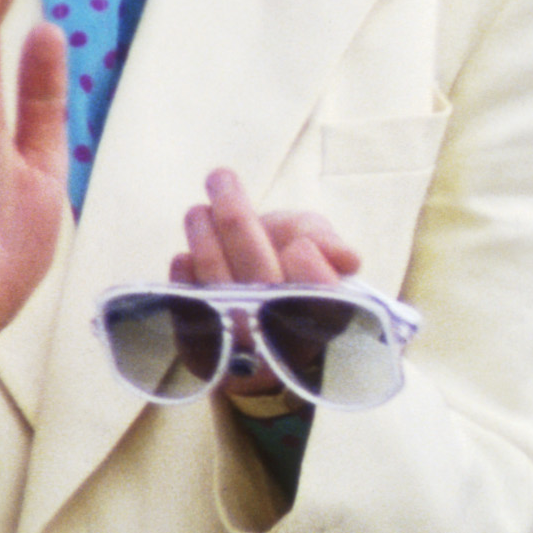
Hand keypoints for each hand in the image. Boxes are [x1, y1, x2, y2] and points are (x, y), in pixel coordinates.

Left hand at [170, 169, 361, 407]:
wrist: (252, 314)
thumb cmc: (286, 270)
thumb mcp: (312, 246)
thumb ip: (325, 239)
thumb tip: (347, 259)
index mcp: (324, 316)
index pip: (321, 296)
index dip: (312, 273)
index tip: (299, 246)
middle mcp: (284, 340)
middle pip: (260, 278)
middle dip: (238, 223)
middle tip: (220, 179)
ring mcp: (240, 349)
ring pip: (219, 288)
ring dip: (204, 242)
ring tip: (197, 212)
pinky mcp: (203, 352)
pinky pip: (189, 314)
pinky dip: (185, 283)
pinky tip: (184, 259)